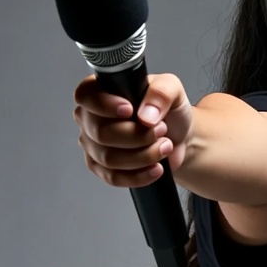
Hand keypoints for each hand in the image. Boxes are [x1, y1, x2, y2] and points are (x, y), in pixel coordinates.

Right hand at [73, 73, 193, 186]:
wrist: (180, 137)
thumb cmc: (169, 110)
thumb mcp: (172, 89)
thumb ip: (161, 92)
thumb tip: (145, 115)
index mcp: (101, 90)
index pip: (86, 95)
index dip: (105, 105)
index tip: (130, 110)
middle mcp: (90, 117)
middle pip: (101, 133)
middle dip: (138, 135)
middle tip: (161, 130)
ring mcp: (93, 144)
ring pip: (109, 158)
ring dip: (144, 155)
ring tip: (164, 146)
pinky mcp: (102, 168)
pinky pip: (113, 177)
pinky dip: (139, 175)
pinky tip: (157, 168)